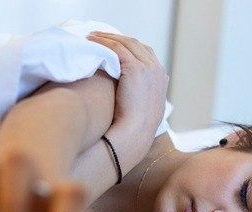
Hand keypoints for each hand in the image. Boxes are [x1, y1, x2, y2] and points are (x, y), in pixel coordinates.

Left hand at [86, 31, 168, 171]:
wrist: (134, 135)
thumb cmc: (133, 129)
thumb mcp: (143, 111)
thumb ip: (140, 97)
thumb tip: (128, 96)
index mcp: (161, 79)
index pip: (145, 53)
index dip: (128, 47)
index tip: (112, 46)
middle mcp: (157, 70)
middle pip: (136, 44)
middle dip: (117, 38)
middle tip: (99, 37)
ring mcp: (148, 68)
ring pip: (126, 43)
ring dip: (108, 37)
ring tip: (91, 37)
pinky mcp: (135, 68)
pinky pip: (117, 48)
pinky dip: (104, 42)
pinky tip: (91, 42)